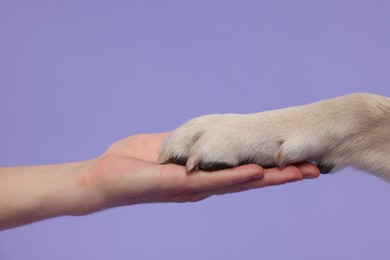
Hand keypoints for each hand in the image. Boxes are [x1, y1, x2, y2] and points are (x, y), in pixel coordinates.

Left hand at [84, 133, 319, 209]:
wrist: (103, 178)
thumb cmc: (132, 162)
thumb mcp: (166, 147)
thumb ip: (188, 145)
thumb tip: (203, 138)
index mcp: (203, 176)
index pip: (241, 171)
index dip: (268, 166)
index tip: (294, 160)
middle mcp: (204, 186)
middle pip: (248, 181)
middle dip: (280, 176)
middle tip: (312, 171)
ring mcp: (195, 188)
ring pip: (237, 184)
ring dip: (268, 178)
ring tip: (298, 173)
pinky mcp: (181, 185)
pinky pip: (212, 181)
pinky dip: (236, 177)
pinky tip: (258, 174)